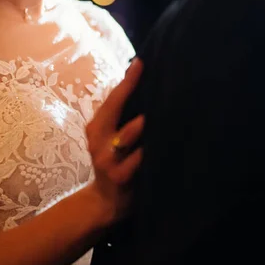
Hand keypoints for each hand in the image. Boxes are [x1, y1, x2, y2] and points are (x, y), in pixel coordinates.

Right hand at [86, 57, 143, 221]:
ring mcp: (108, 159)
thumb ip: (121, 115)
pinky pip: (138, 160)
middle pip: (114, 110)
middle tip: (151, 75)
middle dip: (129, 91)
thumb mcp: (111, 137)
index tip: (141, 62)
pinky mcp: (120, 176)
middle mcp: (99, 140)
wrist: (104, 202)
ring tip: (159, 109)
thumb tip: (140, 82)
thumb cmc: (114, 161)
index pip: (112, 99)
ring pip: (127, 135)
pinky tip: (166, 141)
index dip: (126, 81)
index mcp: (97, 126)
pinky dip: (149, 150)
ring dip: (142, 122)